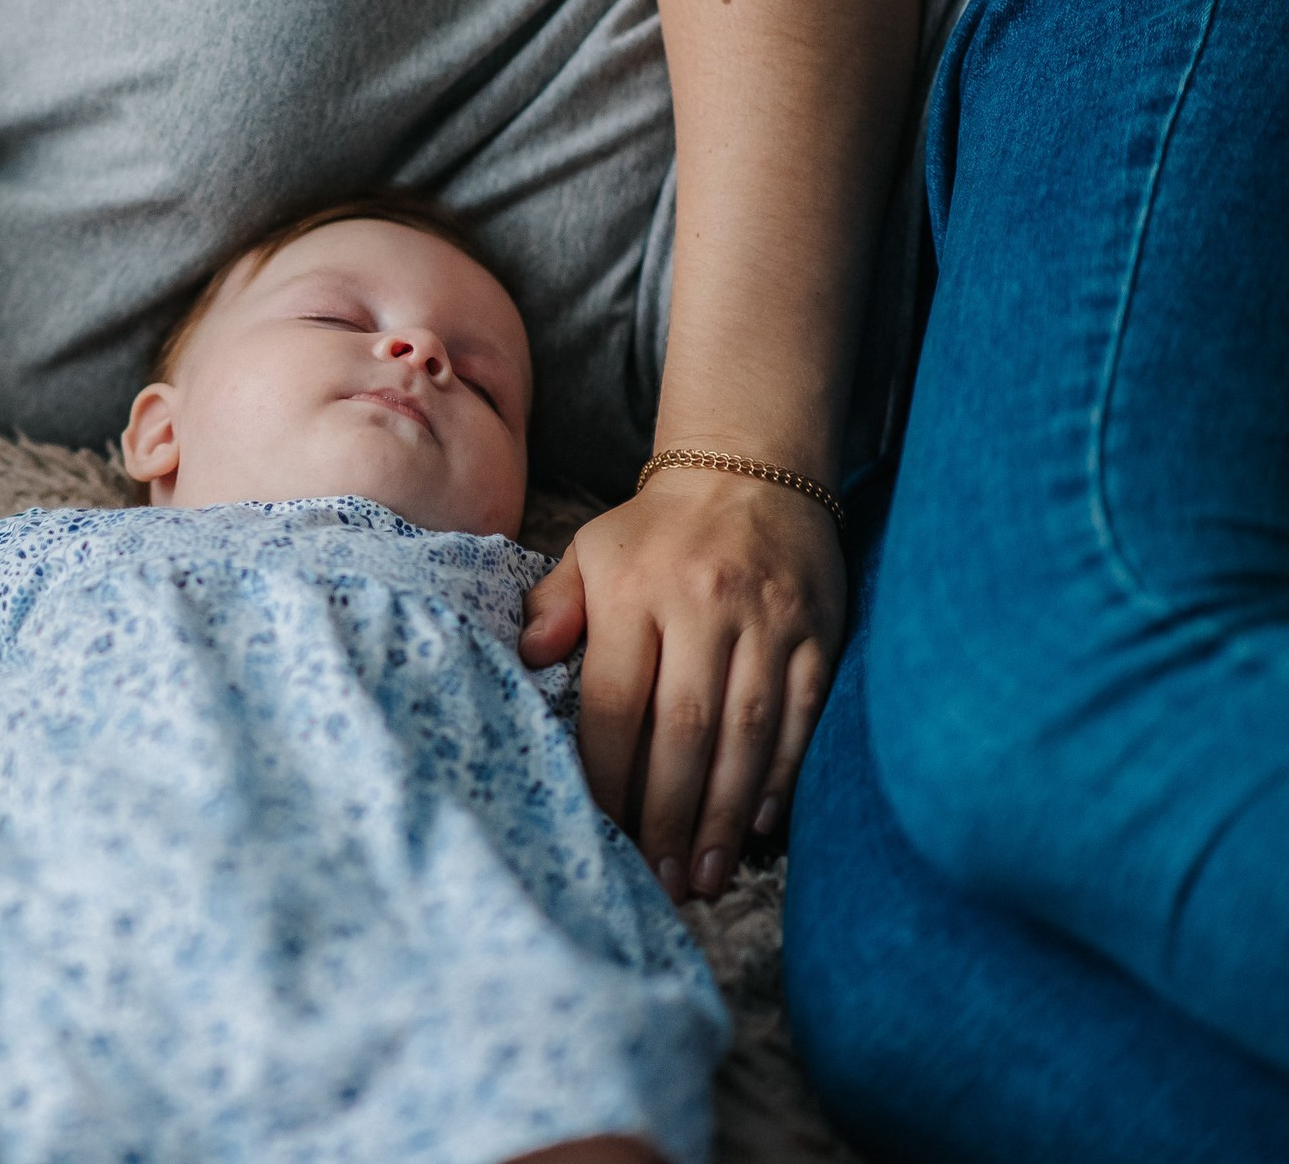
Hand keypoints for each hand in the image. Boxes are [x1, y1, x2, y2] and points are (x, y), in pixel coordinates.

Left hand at [518, 466, 844, 900]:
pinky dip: (783, 774)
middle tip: (664, 878)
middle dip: (672, 815)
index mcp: (636, 593)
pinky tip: (762, 823)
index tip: (605, 830)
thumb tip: (530, 659)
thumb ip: (555, 606)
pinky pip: (803, 714)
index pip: (618, 702)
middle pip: (686, 730)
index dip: (611, 775)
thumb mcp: (590, 550)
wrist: (751, 470)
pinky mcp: (818, 632)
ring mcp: (768, 622)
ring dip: (727, 813)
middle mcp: (703, 608)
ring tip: (708, 874)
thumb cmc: (655, 530)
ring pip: (749, 733)